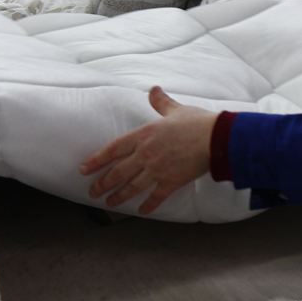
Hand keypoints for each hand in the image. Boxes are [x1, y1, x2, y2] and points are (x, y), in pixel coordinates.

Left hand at [80, 86, 218, 214]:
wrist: (217, 138)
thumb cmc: (198, 122)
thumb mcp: (176, 110)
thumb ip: (161, 102)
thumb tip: (154, 89)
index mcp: (144, 135)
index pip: (113, 149)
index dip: (96, 160)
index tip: (84, 169)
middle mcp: (146, 154)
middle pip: (117, 172)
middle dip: (102, 183)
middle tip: (92, 191)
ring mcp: (157, 170)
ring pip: (131, 187)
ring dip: (118, 196)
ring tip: (109, 202)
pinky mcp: (171, 181)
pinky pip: (155, 197)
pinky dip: (147, 205)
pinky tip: (141, 211)